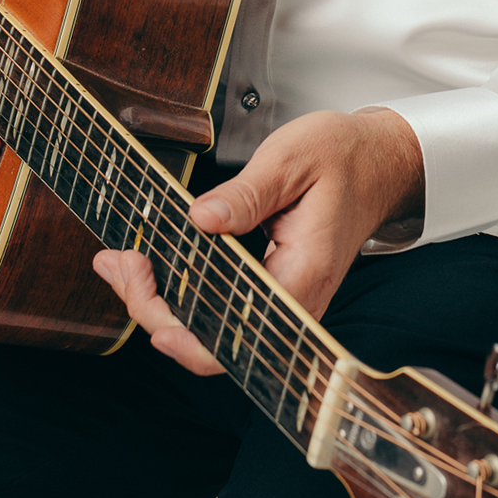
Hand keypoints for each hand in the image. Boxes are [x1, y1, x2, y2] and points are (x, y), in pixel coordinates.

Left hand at [92, 107, 423, 375]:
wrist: (377, 161)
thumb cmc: (341, 157)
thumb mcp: (291, 160)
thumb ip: (247, 194)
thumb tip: (201, 220)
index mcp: (303, 274)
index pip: (236, 335)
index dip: (183, 334)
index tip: (144, 291)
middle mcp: (295, 300)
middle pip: (214, 340)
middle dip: (155, 309)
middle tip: (119, 262)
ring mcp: (283, 298)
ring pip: (213, 326)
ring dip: (161, 301)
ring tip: (119, 263)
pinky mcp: (271, 286)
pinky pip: (222, 305)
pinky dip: (181, 288)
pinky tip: (150, 264)